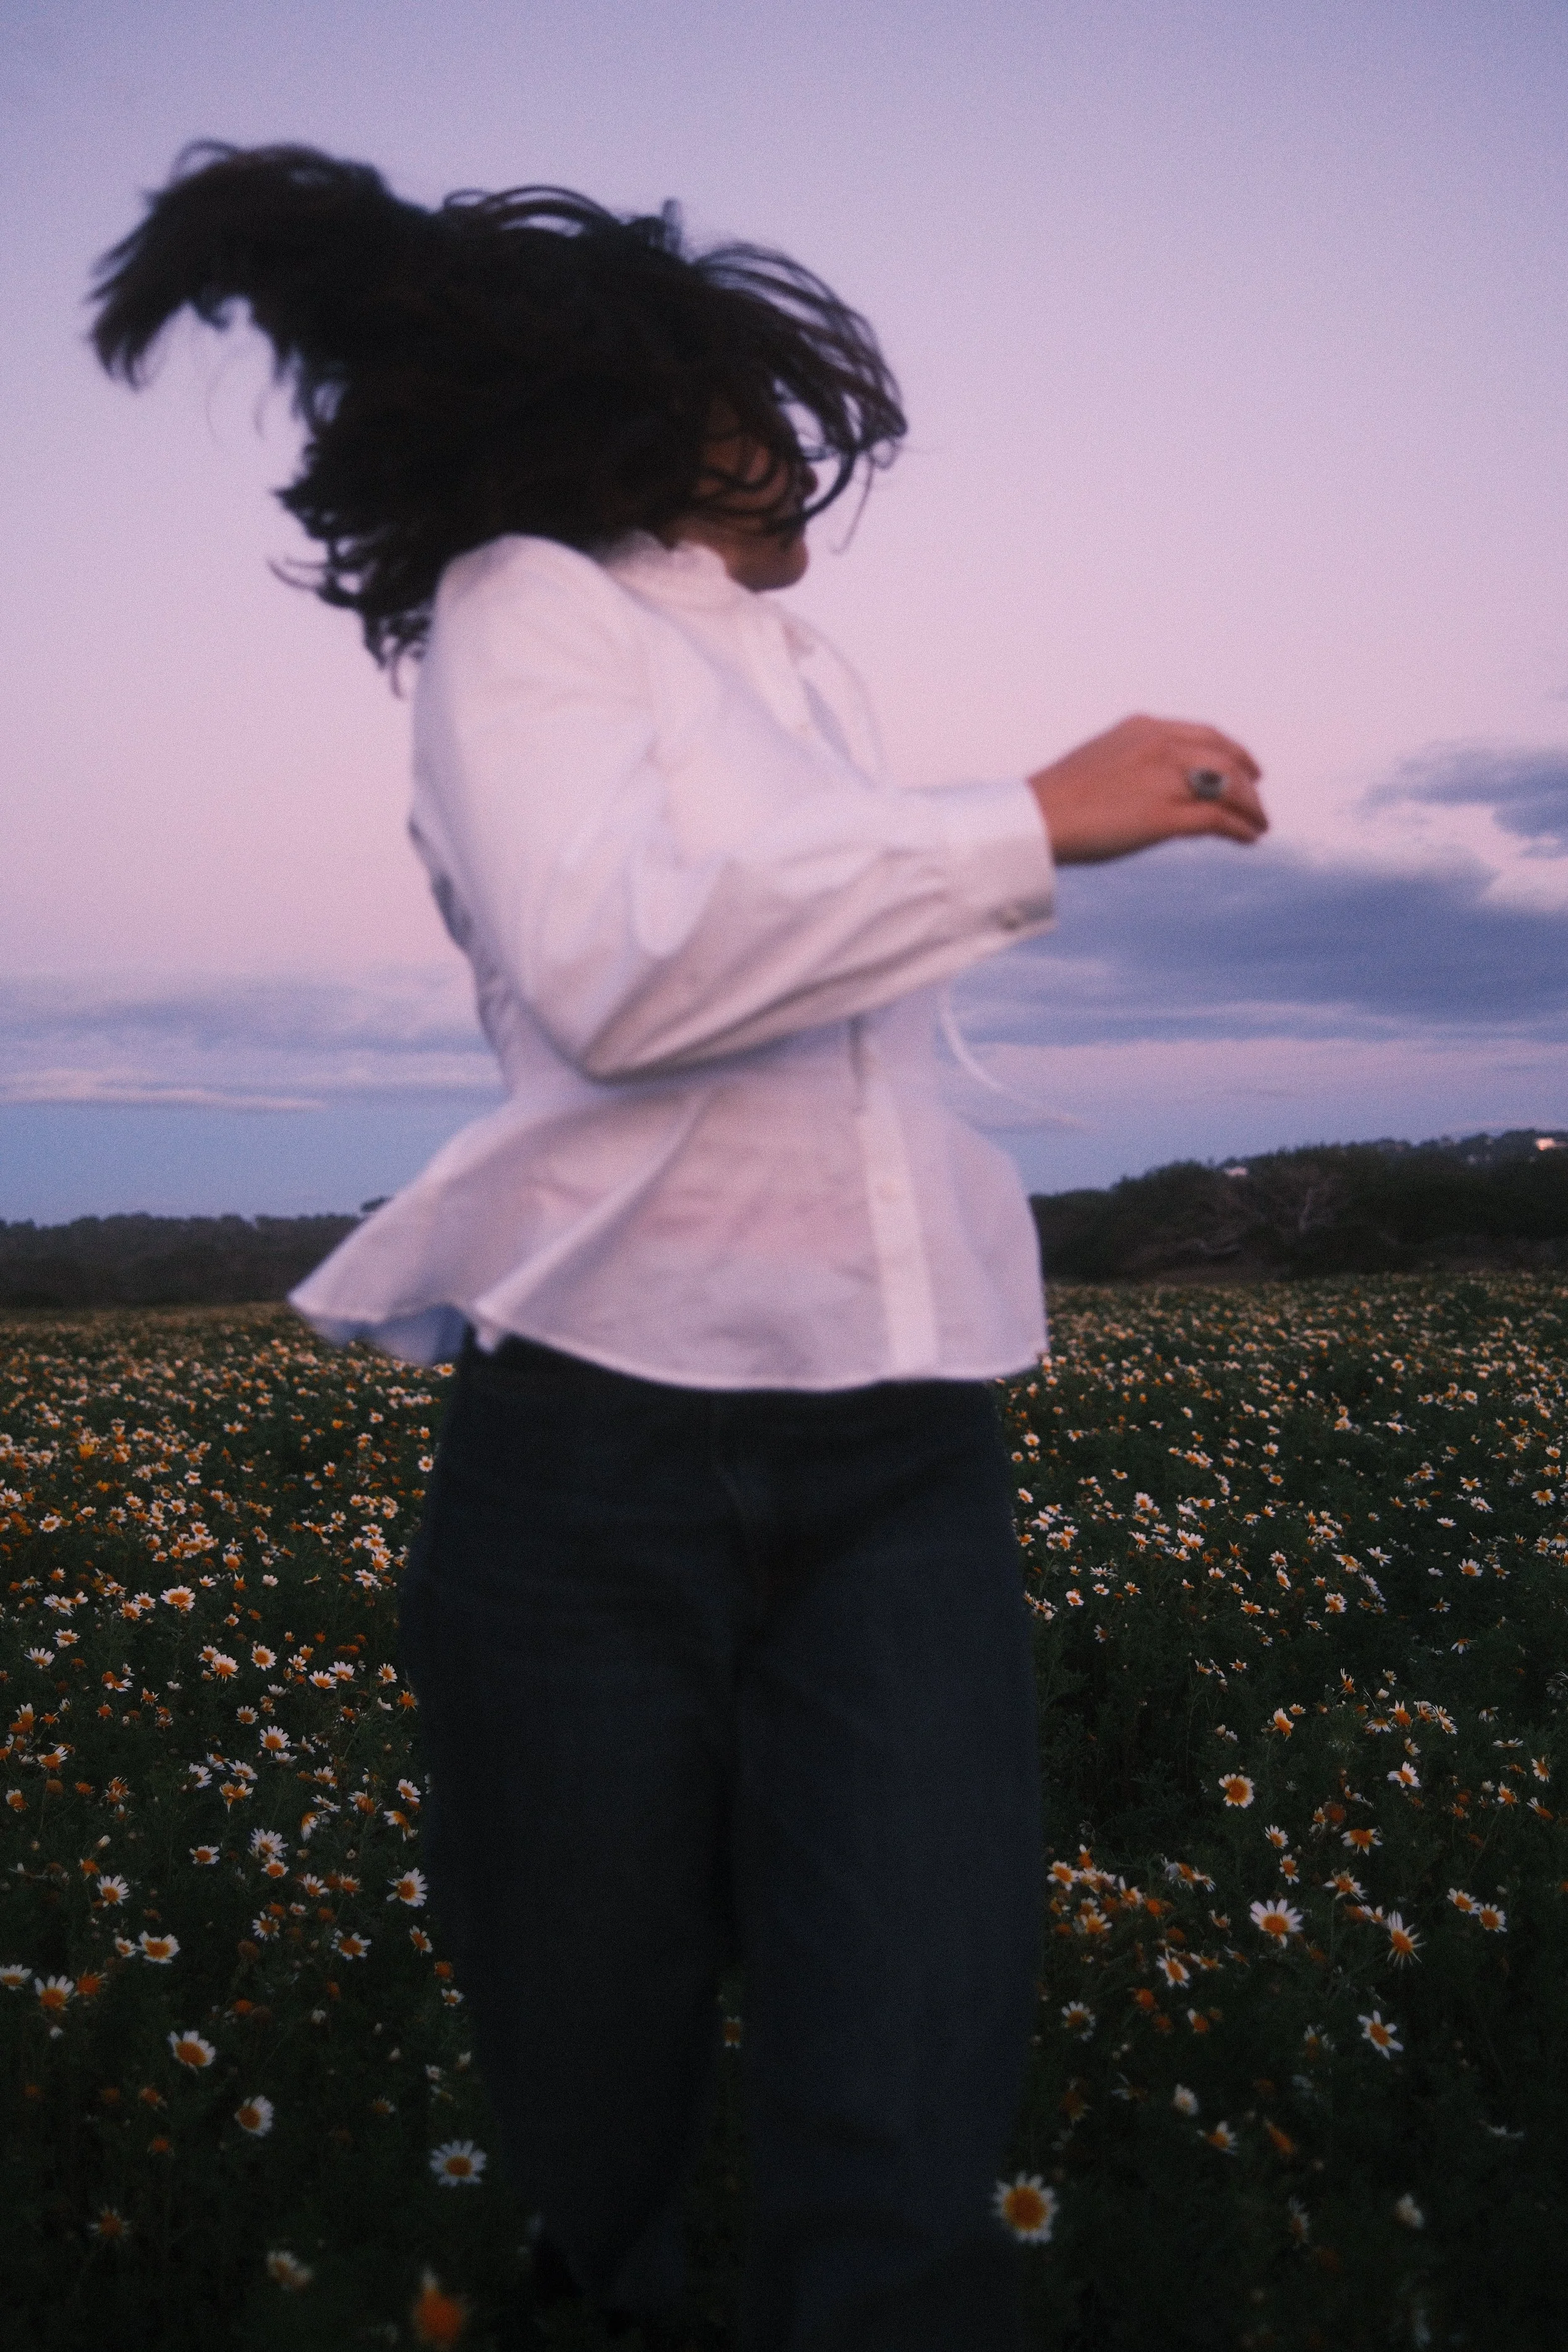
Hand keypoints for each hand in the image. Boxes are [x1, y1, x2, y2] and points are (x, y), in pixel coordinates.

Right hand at [1029, 714, 1265, 865]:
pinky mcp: (1164, 816)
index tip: (1245, 765)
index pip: (1204, 735)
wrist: (1036, 818)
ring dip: (1251, 807)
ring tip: (1259, 824)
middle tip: (1258, 800)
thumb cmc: (1058, 798)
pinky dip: (1239, 828)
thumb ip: (1134, 763)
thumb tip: (1150, 785)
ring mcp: (1165, 779)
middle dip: (1248, 780)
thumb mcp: (1102, 761)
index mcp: (1144, 728)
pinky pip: (1218, 819)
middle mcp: (1161, 746)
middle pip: (1225, 758)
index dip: (1232, 751)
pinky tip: (1248, 838)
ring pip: (1229, 787)